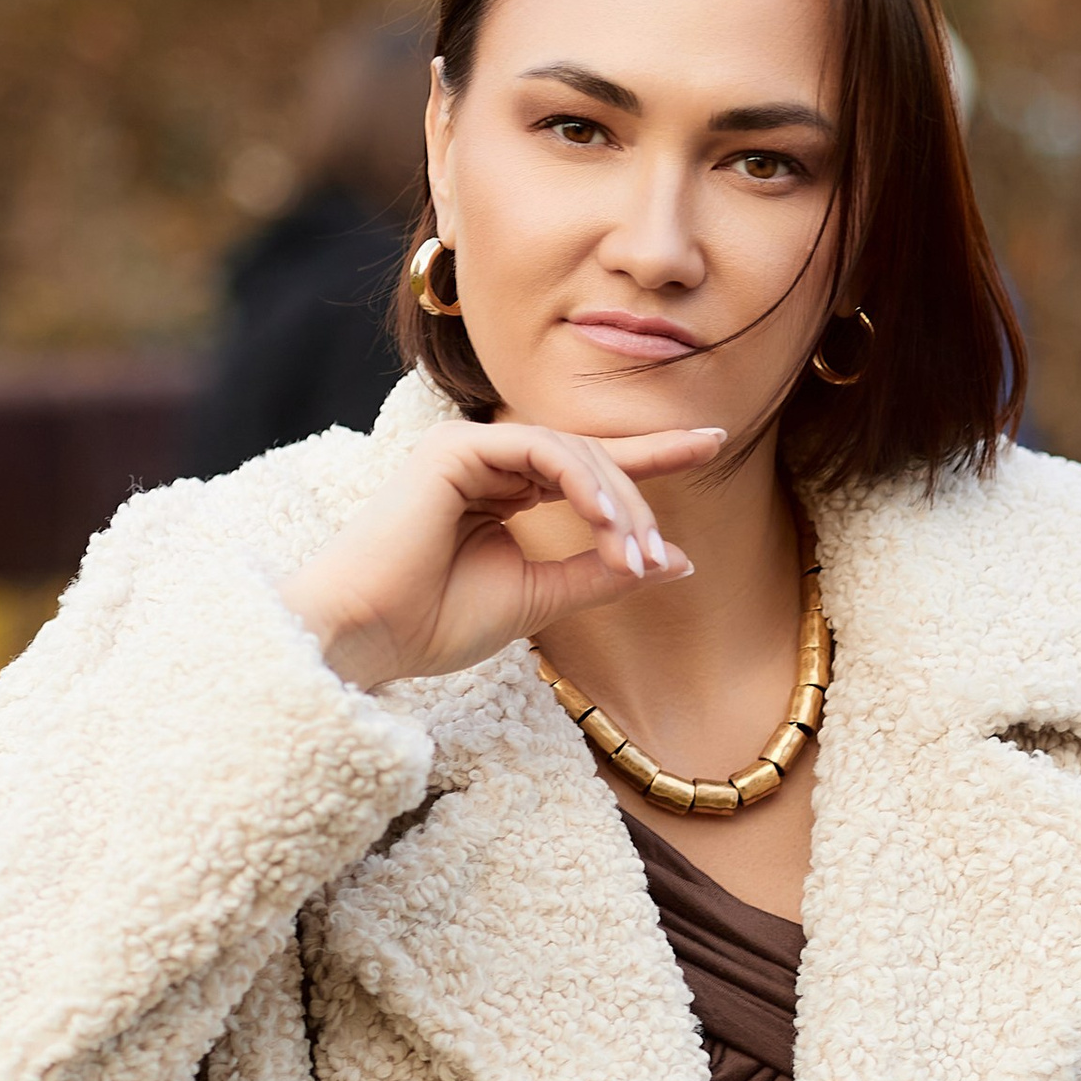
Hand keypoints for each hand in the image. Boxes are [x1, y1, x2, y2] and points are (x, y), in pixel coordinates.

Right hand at [280, 417, 726, 692]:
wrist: (367, 637)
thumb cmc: (435, 624)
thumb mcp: (541, 599)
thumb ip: (603, 574)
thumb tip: (678, 560)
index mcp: (502, 492)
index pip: (588, 467)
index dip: (653, 455)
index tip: (713, 443)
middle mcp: (488, 462)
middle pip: (590, 459)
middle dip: (638, 504)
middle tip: (660, 556)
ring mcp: (470, 449)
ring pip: (572, 453)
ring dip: (616, 503)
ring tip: (635, 553)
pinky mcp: (457, 447)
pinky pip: (541, 449)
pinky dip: (583, 485)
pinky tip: (607, 524)